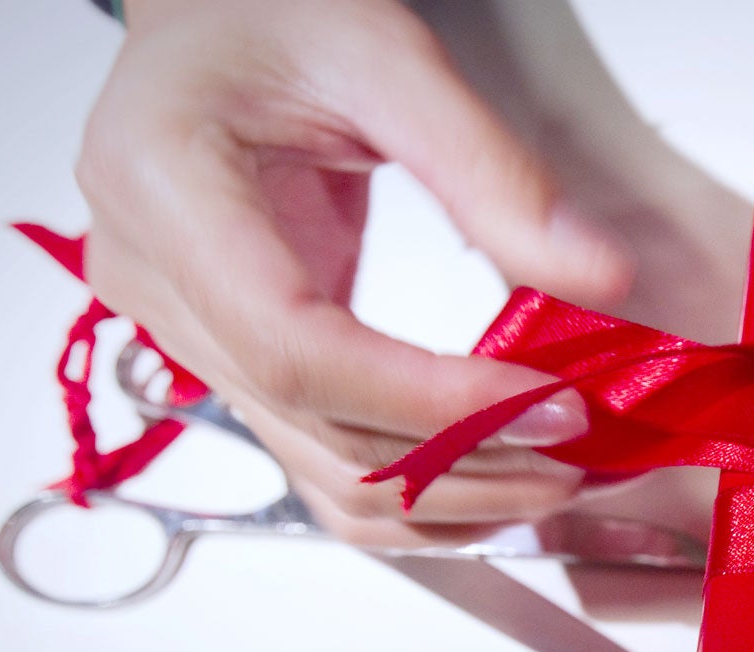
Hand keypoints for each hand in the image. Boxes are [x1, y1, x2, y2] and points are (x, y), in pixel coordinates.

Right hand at [78, 0, 628, 544]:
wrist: (211, 19)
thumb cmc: (274, 11)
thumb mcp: (388, 58)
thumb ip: (493, 173)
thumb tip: (599, 278)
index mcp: (164, 188)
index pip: (299, 350)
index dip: (432, 403)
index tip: (550, 404)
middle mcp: (154, 282)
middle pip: (319, 434)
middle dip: (468, 463)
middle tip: (584, 448)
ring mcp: (181, 336)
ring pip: (323, 480)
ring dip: (453, 500)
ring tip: (556, 473)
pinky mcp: (230, 364)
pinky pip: (322, 466)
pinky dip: (417, 494)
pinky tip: (496, 479)